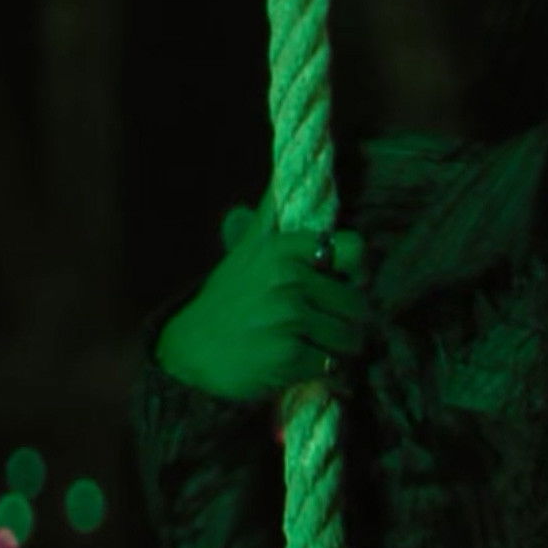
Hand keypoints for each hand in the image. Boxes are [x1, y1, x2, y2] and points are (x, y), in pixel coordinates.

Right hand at [159, 196, 376, 404]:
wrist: (189, 353)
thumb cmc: (226, 302)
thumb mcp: (246, 251)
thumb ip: (270, 216)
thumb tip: (282, 173)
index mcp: (283, 248)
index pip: (356, 249)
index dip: (358, 271)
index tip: (344, 284)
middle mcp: (288, 278)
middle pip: (358, 304)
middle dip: (346, 322)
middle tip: (319, 329)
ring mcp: (288, 317)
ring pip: (351, 338)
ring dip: (338, 351)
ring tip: (309, 348)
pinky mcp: (288, 356)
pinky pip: (333, 367)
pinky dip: (324, 374)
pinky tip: (300, 368)